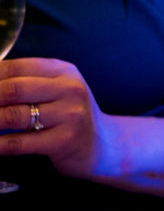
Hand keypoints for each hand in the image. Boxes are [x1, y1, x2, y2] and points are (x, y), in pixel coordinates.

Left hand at [0, 58, 121, 179]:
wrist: (104, 144)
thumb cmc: (69, 116)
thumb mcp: (56, 90)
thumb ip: (26, 84)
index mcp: (63, 71)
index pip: (15, 67)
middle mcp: (69, 89)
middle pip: (12, 89)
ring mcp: (69, 115)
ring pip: (13, 116)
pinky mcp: (64, 141)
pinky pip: (19, 142)